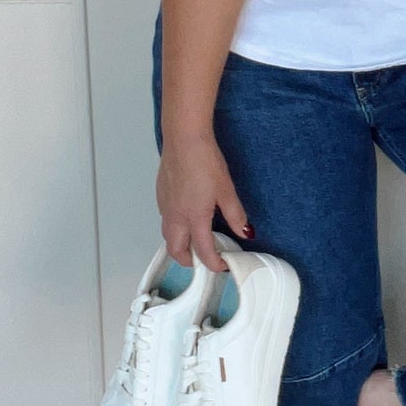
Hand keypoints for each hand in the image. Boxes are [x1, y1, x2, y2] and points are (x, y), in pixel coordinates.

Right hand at [156, 134, 253, 274]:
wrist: (184, 139)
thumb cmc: (205, 162)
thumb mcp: (226, 190)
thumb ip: (235, 215)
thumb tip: (245, 232)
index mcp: (193, 218)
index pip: (202, 252)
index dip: (214, 263)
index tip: (223, 265)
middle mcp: (175, 217)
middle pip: (176, 251)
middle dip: (189, 261)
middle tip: (205, 259)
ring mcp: (165, 206)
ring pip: (168, 236)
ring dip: (180, 244)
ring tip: (196, 239)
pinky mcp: (161, 195)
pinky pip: (165, 220)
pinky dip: (175, 228)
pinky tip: (187, 216)